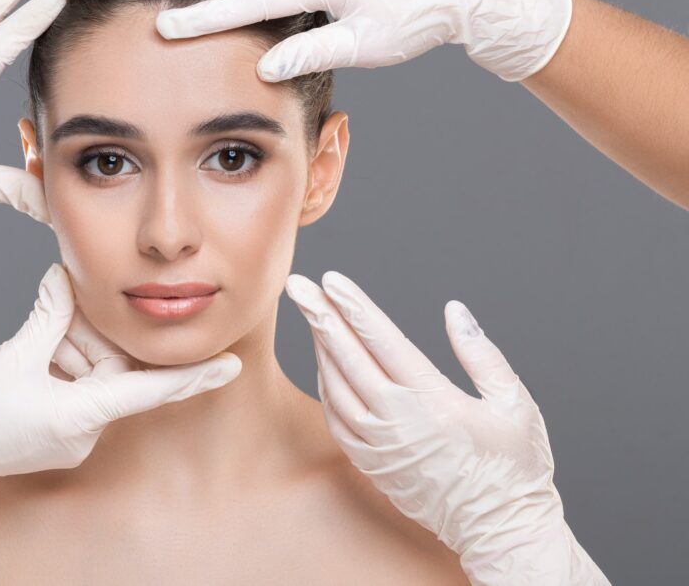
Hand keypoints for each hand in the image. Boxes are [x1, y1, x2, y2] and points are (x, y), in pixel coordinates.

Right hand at [0, 263, 242, 556]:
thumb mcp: (10, 356)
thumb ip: (48, 314)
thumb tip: (64, 278)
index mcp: (82, 416)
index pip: (151, 390)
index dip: (194, 376)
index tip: (231, 365)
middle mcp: (85, 429)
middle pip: (112, 368)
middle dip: (88, 337)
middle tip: (56, 317)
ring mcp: (71, 432)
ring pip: (90, 373)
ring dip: (67, 348)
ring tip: (32, 343)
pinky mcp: (56, 428)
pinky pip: (74, 385)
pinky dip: (59, 362)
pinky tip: (33, 353)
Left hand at [283, 271, 608, 585]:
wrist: (500, 530)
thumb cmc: (514, 468)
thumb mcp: (514, 404)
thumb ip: (481, 353)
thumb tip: (454, 312)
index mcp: (433, 400)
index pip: (381, 340)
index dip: (354, 307)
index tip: (332, 282)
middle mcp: (397, 420)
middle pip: (347, 357)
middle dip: (320, 316)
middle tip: (298, 287)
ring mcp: (379, 445)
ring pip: (335, 386)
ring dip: (320, 348)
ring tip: (313, 316)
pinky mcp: (371, 464)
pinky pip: (336, 418)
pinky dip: (326, 386)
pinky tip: (325, 365)